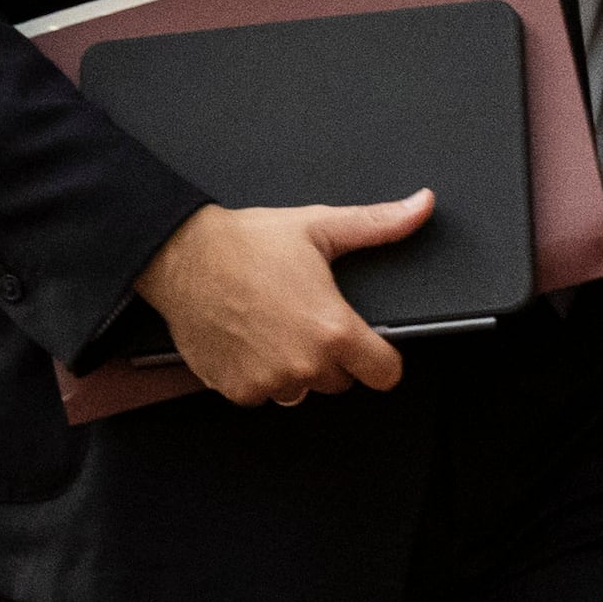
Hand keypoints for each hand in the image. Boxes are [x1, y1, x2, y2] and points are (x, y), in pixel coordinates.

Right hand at [132, 195, 428, 408]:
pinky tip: (251, 341)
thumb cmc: (247, 243)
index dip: (382, 359)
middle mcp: (303, 363)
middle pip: (341, 381)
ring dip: (295, 369)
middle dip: (333, 357)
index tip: (372, 348)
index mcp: (332, 329)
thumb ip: (378, 224)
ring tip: (276, 327)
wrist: (182, 256)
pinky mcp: (236, 389)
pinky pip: (262, 394)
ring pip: (301, 390)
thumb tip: (420, 207)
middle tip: (308, 319)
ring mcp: (268, 381)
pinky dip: (259, 375)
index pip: (384, 374)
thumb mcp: (321, 227)